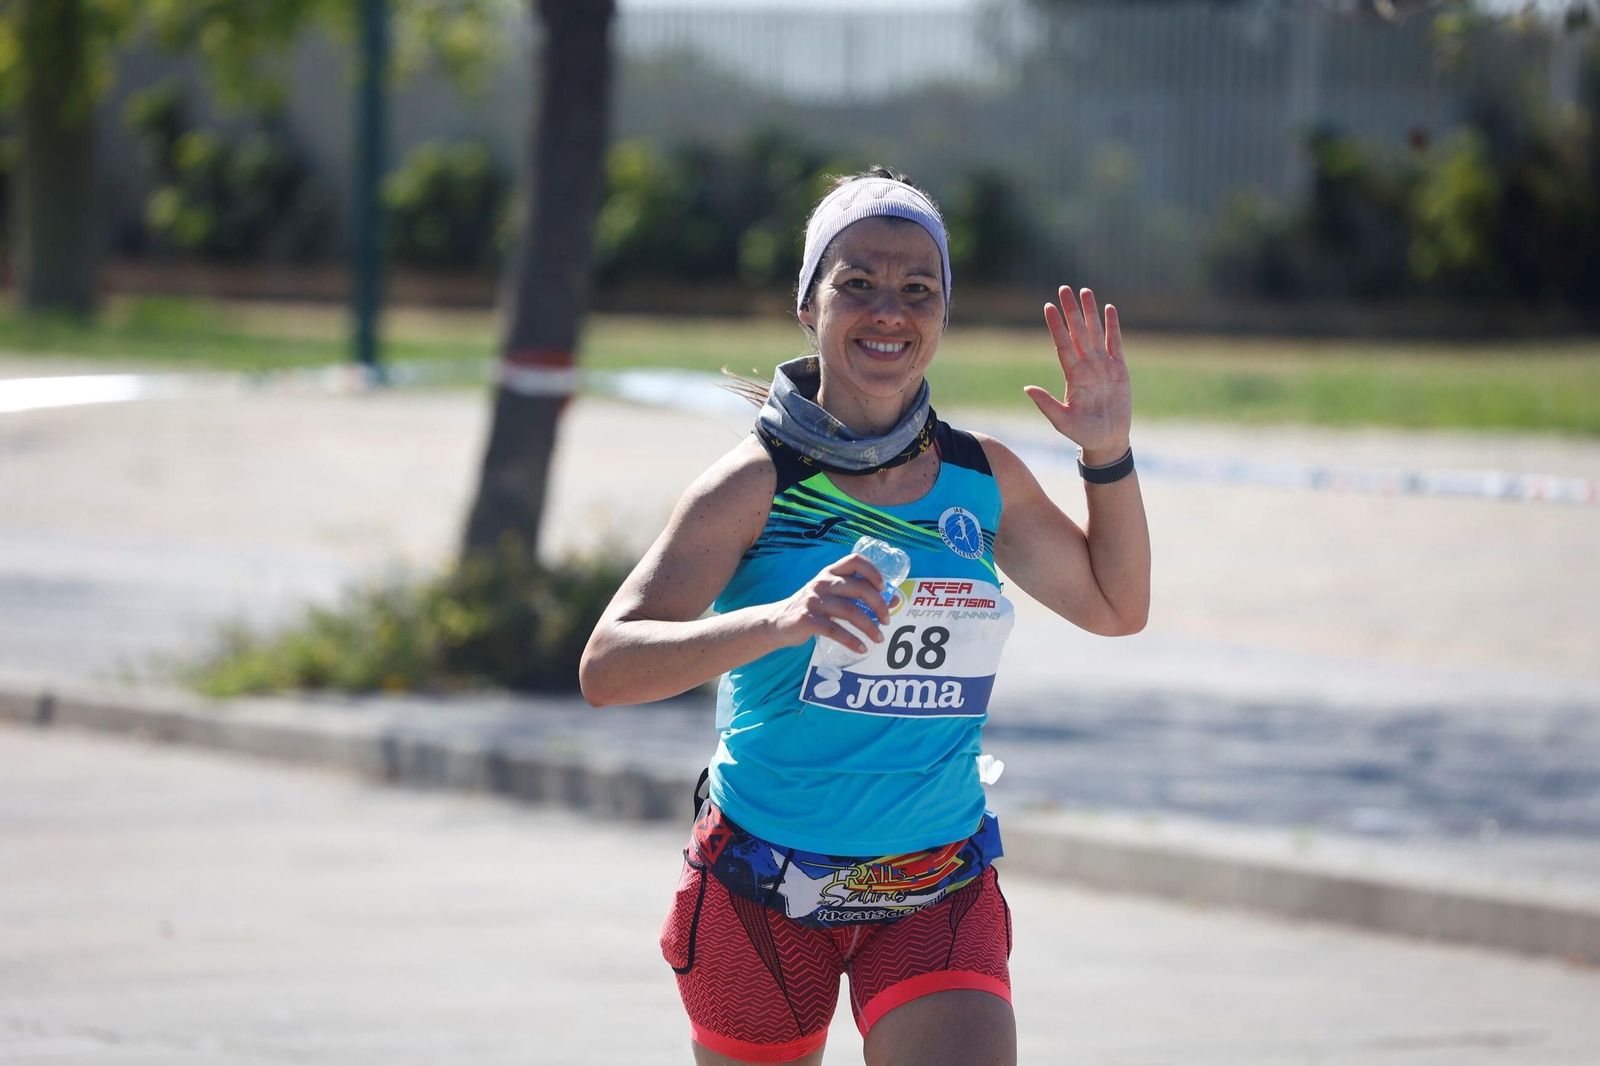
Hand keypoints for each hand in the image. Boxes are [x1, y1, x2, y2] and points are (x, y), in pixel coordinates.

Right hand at [766, 553, 886, 654]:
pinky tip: (862, 649)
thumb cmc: (812, 608)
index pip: (855, 560)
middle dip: (879, 606)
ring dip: (870, 627)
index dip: (874, 572)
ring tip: (879, 639)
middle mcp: (822, 582)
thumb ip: (857, 595)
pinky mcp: (807, 619)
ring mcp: (814, 600)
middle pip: (860, 588)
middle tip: (887, 620)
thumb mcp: (832, 596)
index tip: (884, 588)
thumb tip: (893, 601)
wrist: (777, 622)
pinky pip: (835, 630)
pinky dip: (852, 641)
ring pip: (851, 611)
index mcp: (830, 572)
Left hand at [1025, 286, 1132, 460]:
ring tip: (1085, 291)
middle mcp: (1086, 365)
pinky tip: (1109, 309)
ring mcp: (1103, 365)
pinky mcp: (1119, 369)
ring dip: (1090, 312)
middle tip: (1064, 288)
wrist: (1107, 440)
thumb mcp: (1062, 420)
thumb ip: (1046, 404)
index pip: (1062, 344)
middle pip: (1078, 332)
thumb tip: (1026, 388)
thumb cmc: (1083, 433)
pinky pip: (1116, 343)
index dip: (1056, 326)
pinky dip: (1113, 326)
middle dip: (1071, 310)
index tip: (1048, 307)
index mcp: (1072, 375)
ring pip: (1096, 332)